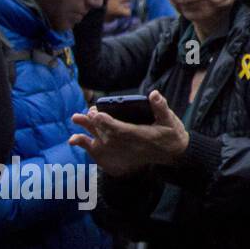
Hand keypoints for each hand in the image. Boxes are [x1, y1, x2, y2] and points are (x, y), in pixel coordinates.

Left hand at [69, 90, 189, 176]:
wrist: (174, 154)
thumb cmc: (172, 134)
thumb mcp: (170, 120)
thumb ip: (161, 107)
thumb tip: (153, 94)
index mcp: (142, 136)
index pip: (120, 130)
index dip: (108, 122)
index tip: (97, 113)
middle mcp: (130, 145)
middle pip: (107, 135)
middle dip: (94, 123)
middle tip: (85, 113)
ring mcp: (124, 151)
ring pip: (102, 141)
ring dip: (88, 131)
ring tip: (77, 119)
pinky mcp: (121, 154)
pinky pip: (101, 152)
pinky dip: (87, 145)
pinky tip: (75, 139)